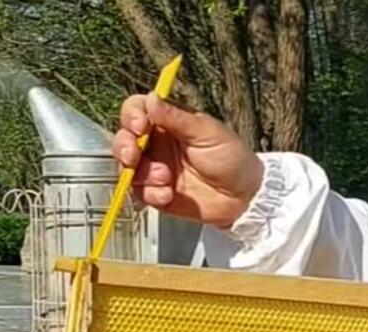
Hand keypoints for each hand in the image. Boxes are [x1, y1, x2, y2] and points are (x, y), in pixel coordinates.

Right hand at [113, 95, 263, 227]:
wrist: (243, 197)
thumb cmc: (232, 158)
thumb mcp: (206, 132)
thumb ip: (176, 117)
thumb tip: (151, 98)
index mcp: (168, 123)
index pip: (137, 110)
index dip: (132, 116)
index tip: (140, 127)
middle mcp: (157, 145)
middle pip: (124, 139)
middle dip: (124, 147)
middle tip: (134, 156)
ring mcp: (155, 170)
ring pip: (128, 168)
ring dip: (142, 174)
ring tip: (165, 179)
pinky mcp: (157, 193)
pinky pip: (140, 193)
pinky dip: (150, 194)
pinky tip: (167, 195)